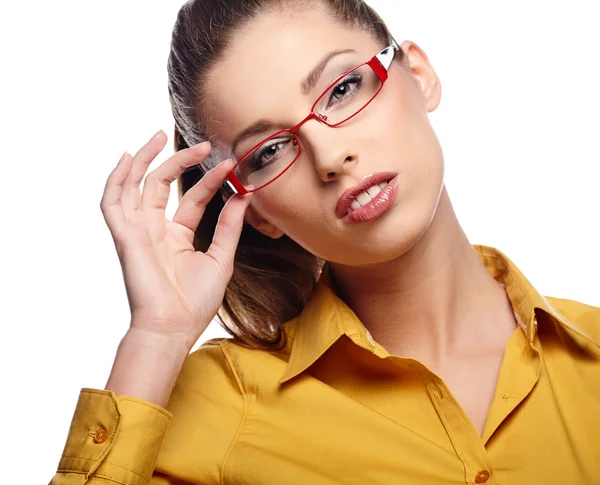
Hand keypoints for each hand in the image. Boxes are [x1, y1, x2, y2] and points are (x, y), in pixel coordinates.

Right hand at [100, 130, 251, 348]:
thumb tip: (244, 196)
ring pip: (133, 186)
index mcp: (177, 236)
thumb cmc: (195, 301)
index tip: (229, 165)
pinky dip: (116, 180)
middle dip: (179, 161)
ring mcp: (137, 231)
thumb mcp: (221, 257)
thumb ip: (229, 226)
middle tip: (203, 145)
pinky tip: (127, 159)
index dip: (209, 180)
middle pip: (161, 185)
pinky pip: (112, 202)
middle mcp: (155, 230)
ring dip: (144, 160)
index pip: (192, 198)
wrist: (174, 327)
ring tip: (159, 136)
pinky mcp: (123, 236)